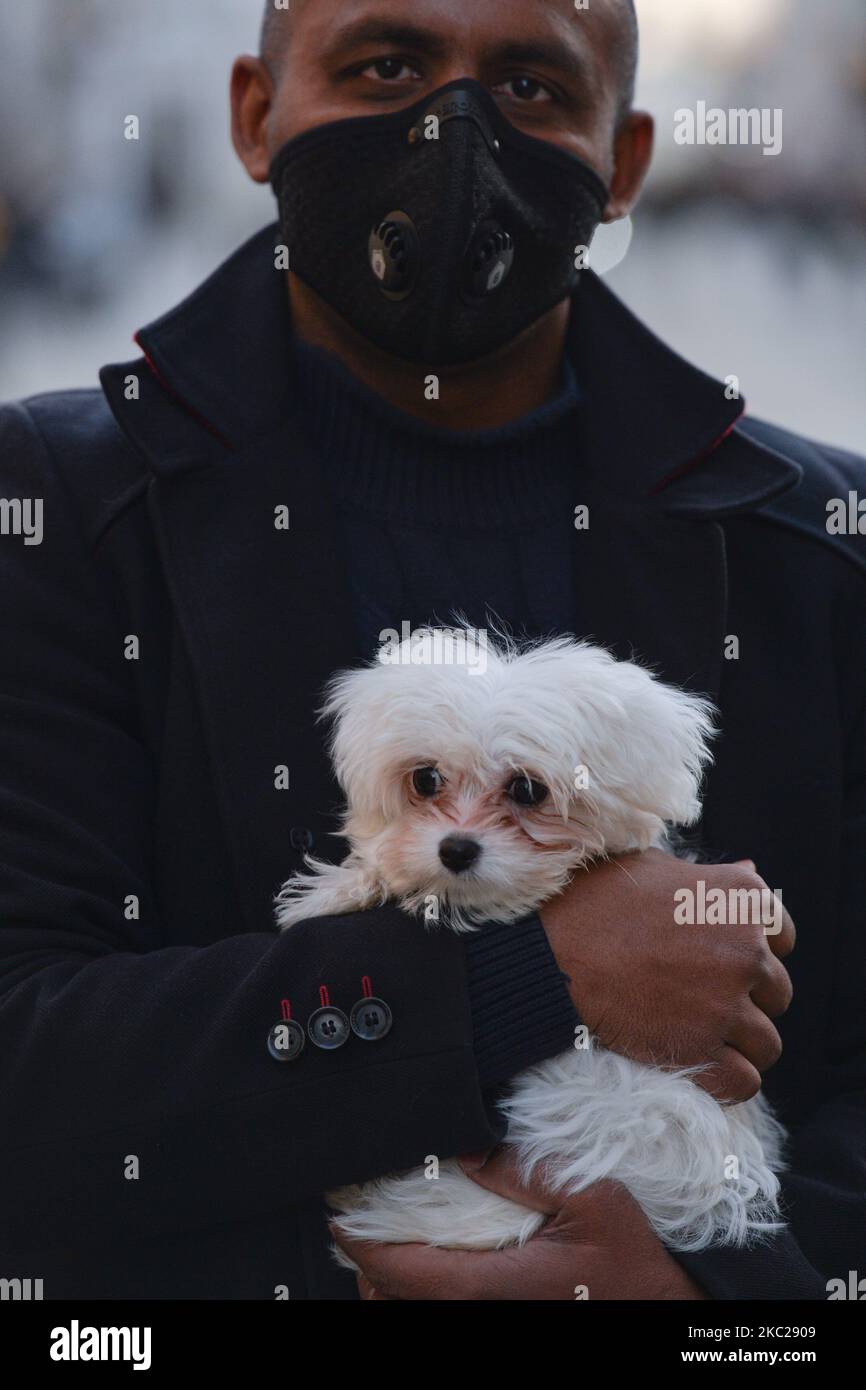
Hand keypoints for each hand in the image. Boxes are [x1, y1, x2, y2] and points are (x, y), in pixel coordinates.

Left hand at [336, 1148, 705, 1300]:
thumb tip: (465, 1150)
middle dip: (369, 1265)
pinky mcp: (506, 1319)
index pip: (404, 1274)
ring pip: (415, 1314)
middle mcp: (485, 1314)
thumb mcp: (593, 1199)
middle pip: (396, 1303)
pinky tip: (428, 1262)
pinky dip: (421, 1292)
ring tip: (386, 1241)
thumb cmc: (633, 1258)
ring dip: (393, 1282)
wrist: (664, 1306)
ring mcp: (494, 1321)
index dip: (362, 1245)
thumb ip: (525, 1172)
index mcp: (495, 1287)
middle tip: (358, 1221)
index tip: (340, 1218)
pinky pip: (445, 1313)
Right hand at [539, 848, 794, 1102]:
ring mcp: (726, 1004)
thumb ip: (711, 878)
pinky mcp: (701, 1050)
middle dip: (747, 998)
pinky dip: (727, 1080)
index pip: (783, 937)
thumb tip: (751, 871)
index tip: (722, 958)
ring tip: (700, 1034)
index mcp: (741, 899)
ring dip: (740, 1043)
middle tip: (701, 997)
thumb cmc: (595, 901)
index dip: (754, 950)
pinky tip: (700, 1064)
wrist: (550, 952)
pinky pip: (744, 1081)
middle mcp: (746, 951)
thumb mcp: (657, 869)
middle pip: (777, 992)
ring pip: (767, 1043)